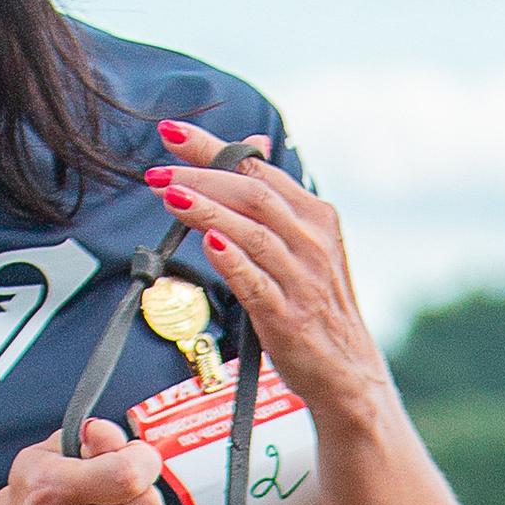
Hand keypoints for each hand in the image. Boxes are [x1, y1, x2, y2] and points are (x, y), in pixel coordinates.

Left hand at [144, 123, 387, 426]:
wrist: (347, 372)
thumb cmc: (318, 305)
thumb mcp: (307, 244)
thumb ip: (277, 199)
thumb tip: (254, 147)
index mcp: (316, 217)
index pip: (258, 169)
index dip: (213, 148)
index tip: (171, 133)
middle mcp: (312, 243)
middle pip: (253, 194)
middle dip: (201, 176)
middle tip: (157, 172)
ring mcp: (302, 281)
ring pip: (252, 234)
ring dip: (208, 211)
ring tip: (169, 196)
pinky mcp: (288, 318)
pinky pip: (256, 283)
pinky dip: (232, 261)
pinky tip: (207, 243)